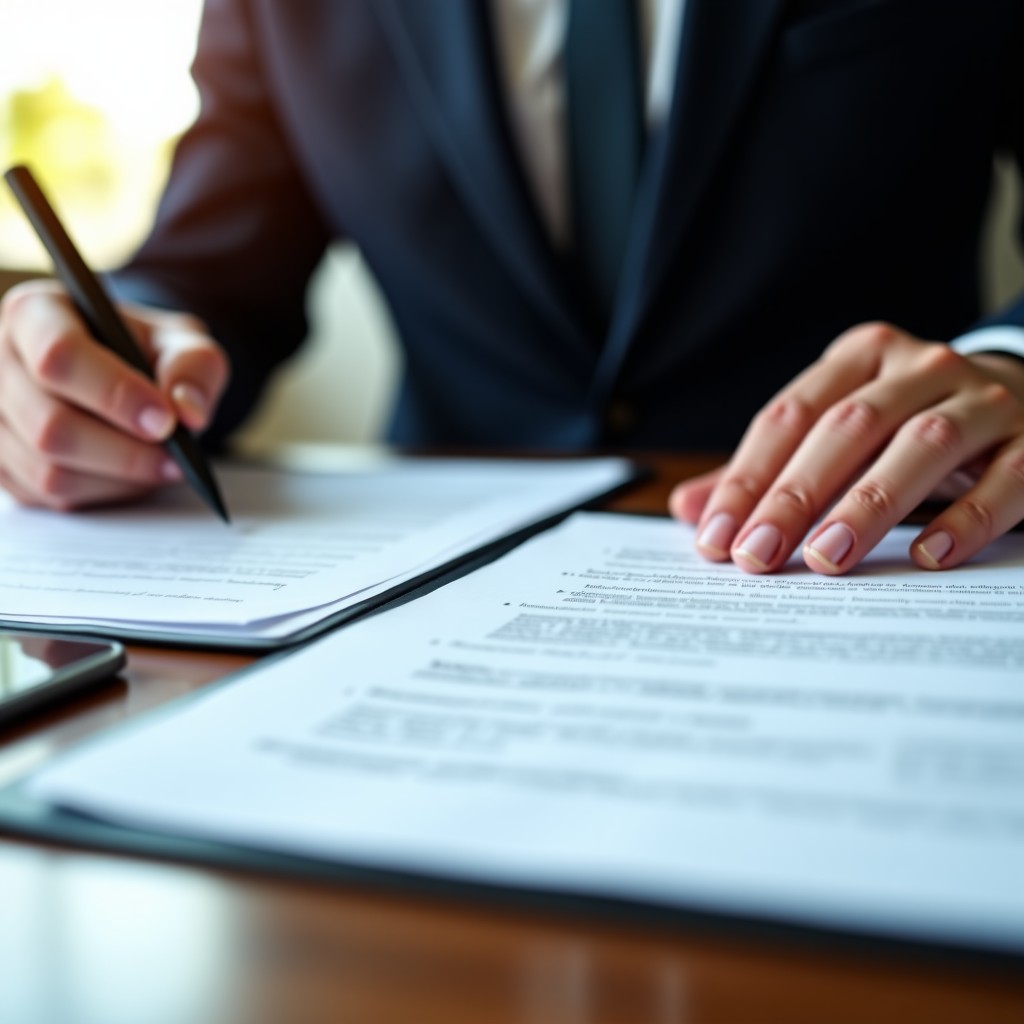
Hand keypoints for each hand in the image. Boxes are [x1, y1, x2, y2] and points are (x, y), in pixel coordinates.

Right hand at [0, 280, 228, 509]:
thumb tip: (188, 413)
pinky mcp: (2, 464)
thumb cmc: (143, 351)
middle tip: (177, 457)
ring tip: (164, 465)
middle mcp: (0, 363)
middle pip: (50, 425)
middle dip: (125, 451)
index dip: (115, 394)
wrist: (121, 373)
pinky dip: (103, 492)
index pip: (60, 356)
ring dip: (118, 478)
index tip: (166, 421)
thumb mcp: (180, 341)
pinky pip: (51, 495)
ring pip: (49, 470)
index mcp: (36, 314)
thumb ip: (194, 366)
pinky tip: (133, 475)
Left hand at [669, 322, 1023, 573]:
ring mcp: (984, 401)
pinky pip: (1005, 480)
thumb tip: (690, 510)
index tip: (715, 538)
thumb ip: (767, 470)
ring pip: (921, 446)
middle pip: (845, 429)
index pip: (788, 417)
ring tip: (828, 557)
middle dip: (794, 496)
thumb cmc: (908, 423)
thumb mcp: (840, 431)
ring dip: (869, 505)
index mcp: (860, 357)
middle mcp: (921, 368)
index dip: (747, 479)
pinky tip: (928, 556)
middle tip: (756, 556)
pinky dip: (966, 519)